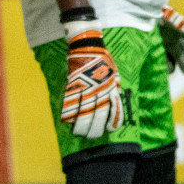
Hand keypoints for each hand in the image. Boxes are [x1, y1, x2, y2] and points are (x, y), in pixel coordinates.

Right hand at [60, 24, 123, 138]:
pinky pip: (70, 104)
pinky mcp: (73, 86)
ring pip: (83, 113)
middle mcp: (101, 90)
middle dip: (95, 129)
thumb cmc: (104, 61)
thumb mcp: (114, 75)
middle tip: (92, 136)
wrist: (88, 47)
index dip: (113, 122)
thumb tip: (113, 104)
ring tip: (79, 133)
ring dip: (81, 126)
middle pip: (98, 116)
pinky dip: (69, 115)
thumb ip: (113, 89)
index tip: (110, 130)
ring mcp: (86, 89)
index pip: (115, 110)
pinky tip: (68, 122)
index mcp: (112, 88)